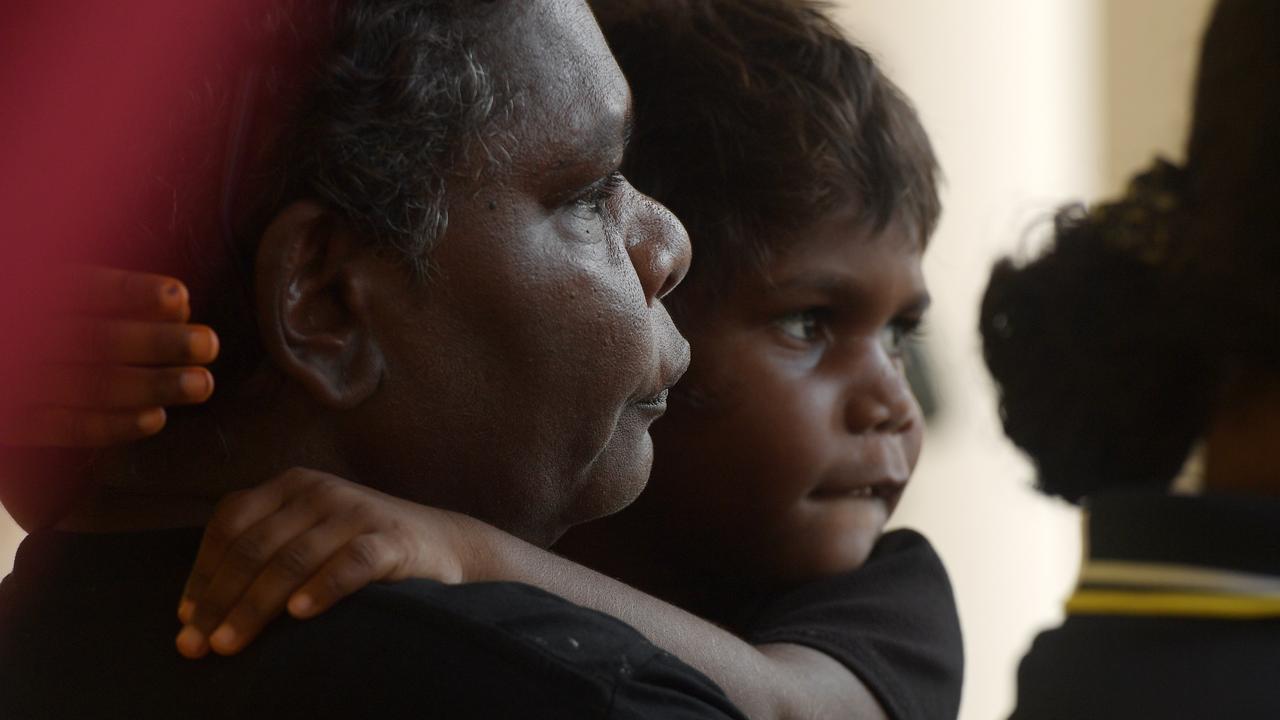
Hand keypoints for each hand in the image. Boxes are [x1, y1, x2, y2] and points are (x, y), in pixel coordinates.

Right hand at [0, 267, 218, 446]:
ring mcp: (15, 381)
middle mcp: (21, 334)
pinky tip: (156, 418)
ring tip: (201, 384)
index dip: (132, 293)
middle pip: (95, 340)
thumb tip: (179, 308)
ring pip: (89, 386)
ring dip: (151, 386)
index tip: (181, 296)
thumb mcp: (58, 295)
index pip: (82, 289)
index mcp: (33, 292)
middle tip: (209, 344)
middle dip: (157, 342)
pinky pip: (65, 429)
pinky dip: (113, 425)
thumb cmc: (44, 326)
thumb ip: (110, 300)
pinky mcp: (12, 422)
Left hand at [175, 468, 483, 658]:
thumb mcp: (308, 535)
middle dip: (219, 599)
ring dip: (255, 606)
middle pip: (254, 546)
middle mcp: (320, 490)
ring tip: (230, 644)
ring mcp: (357, 512)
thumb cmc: (359, 548)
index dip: (202, 572)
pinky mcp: (391, 538)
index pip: (230, 522)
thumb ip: (263, 554)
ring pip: (292, 558)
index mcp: (291, 486)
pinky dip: (322, 588)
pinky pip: (350, 563)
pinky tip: (299, 615)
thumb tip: (196, 611)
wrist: (441, 543)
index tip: (185, 618)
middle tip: (197, 645)